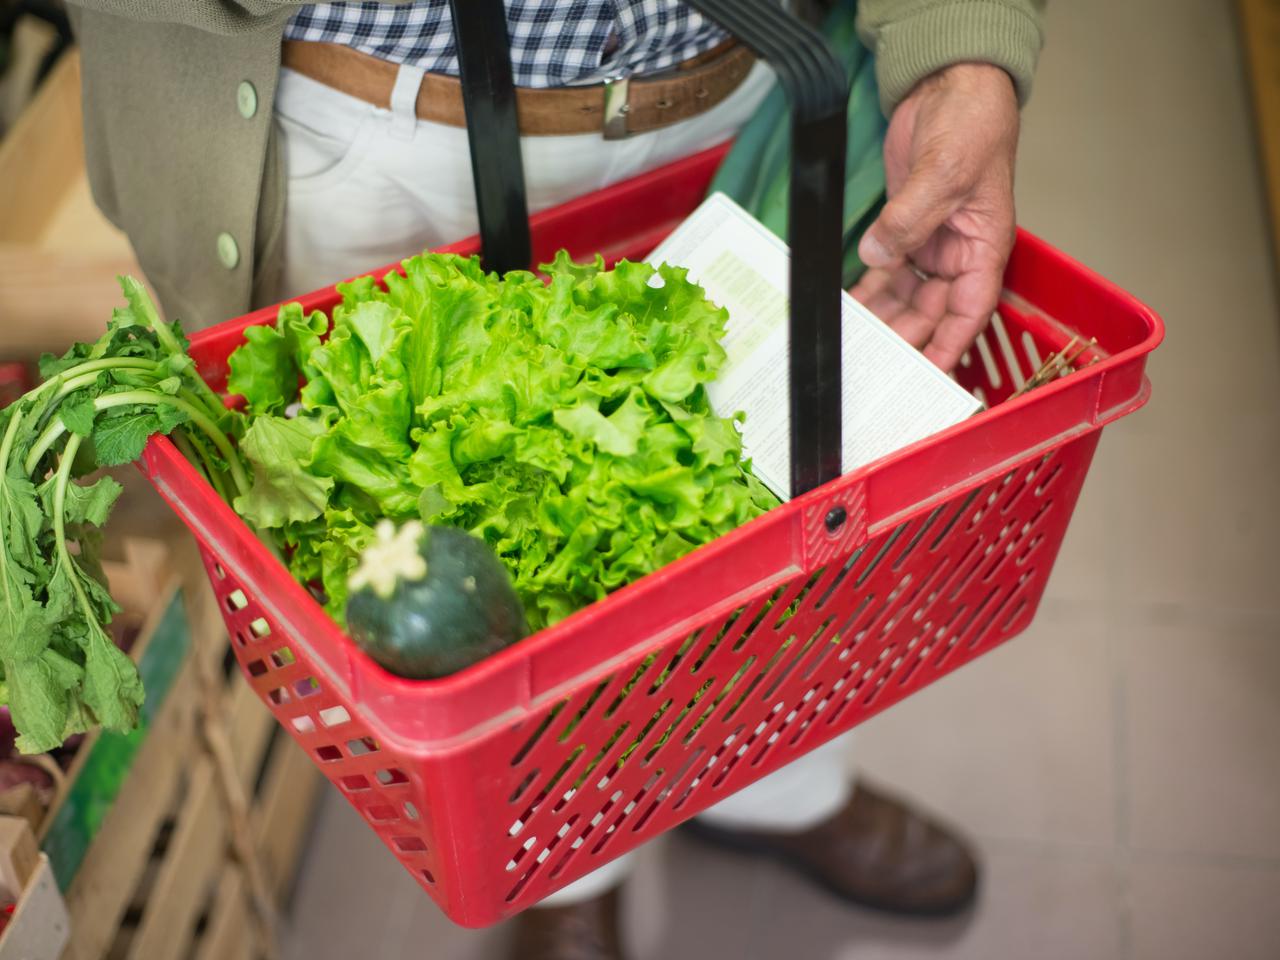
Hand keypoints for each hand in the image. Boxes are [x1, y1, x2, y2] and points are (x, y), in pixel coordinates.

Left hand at [851, 63, 1019, 371]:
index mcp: (984, 248)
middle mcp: (959, 253)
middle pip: (931, 312)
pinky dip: (869, 290)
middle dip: (905, 338)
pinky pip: (887, 271)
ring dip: (883, 319)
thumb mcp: (946, 172)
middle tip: (874, 365)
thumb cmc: (973, 124)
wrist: (950, 86)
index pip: (968, 311)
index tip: (927, 375)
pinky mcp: (905, 229)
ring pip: (906, 297)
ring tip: (856, 345)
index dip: (948, 346)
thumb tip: (880, 254)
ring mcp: (931, 243)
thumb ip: (911, 219)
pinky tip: (849, 310)